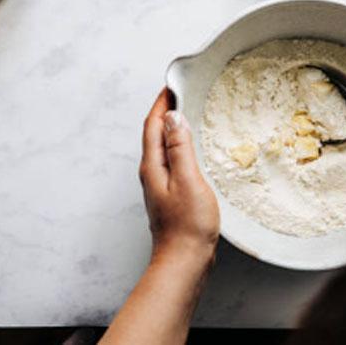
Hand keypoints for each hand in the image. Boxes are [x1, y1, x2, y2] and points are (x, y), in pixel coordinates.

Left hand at [139, 89, 219, 261]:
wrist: (184, 261)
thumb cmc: (188, 225)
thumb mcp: (188, 180)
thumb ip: (179, 147)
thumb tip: (172, 117)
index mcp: (153, 166)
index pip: (152, 125)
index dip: (161, 103)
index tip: (173, 85)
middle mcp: (152, 173)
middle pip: (154, 134)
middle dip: (165, 111)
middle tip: (183, 94)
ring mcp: (160, 185)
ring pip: (163, 147)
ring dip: (172, 128)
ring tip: (189, 114)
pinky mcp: (170, 195)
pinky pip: (172, 161)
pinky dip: (179, 147)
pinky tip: (192, 150)